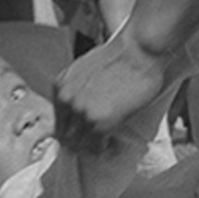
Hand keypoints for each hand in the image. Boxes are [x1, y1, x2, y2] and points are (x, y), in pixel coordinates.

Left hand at [52, 29, 171, 153]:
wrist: (140, 49)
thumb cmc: (122, 54)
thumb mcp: (87, 68)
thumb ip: (78, 89)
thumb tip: (83, 105)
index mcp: (61, 87)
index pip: (58, 121)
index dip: (71, 130)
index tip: (82, 134)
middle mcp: (67, 101)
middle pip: (64, 137)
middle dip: (79, 141)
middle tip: (94, 143)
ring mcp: (81, 113)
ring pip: (78, 146)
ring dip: (92, 146)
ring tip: (105, 142)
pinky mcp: (99, 124)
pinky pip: (96, 148)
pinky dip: (104, 148)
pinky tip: (113, 141)